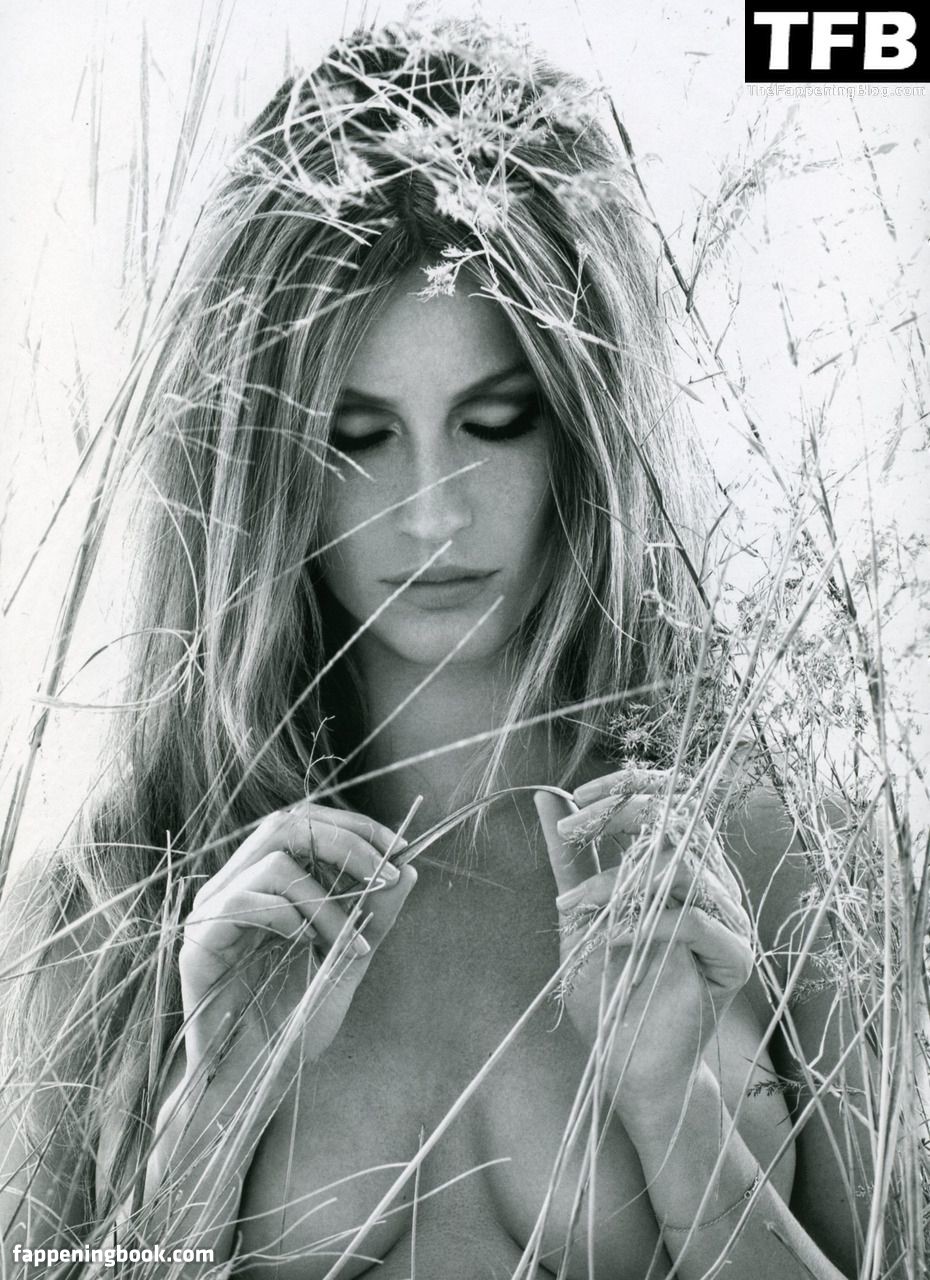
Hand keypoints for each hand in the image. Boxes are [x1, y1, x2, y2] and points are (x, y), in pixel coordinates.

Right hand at [179, 801, 415, 1088]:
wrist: (254, 1081)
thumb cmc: (294, 1022)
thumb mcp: (348, 963)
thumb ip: (373, 918)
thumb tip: (410, 870)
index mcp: (264, 881)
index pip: (304, 823)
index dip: (354, 826)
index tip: (402, 848)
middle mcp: (233, 885)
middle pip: (285, 824)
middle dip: (346, 842)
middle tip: (384, 876)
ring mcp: (211, 911)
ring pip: (273, 863)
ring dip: (327, 900)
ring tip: (350, 943)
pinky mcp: (198, 942)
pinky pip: (242, 903)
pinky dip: (287, 918)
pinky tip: (305, 946)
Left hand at [535, 767, 753, 1113]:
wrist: (626, 1061)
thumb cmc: (607, 986)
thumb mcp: (581, 911)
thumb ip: (571, 856)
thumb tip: (547, 798)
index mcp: (682, 866)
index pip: (670, 801)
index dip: (627, 788)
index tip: (576, 796)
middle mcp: (712, 884)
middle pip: (679, 821)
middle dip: (617, 817)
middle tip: (568, 833)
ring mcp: (728, 919)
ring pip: (682, 868)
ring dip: (618, 881)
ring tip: (575, 907)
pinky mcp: (733, 958)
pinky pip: (694, 921)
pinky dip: (646, 923)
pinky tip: (608, 937)